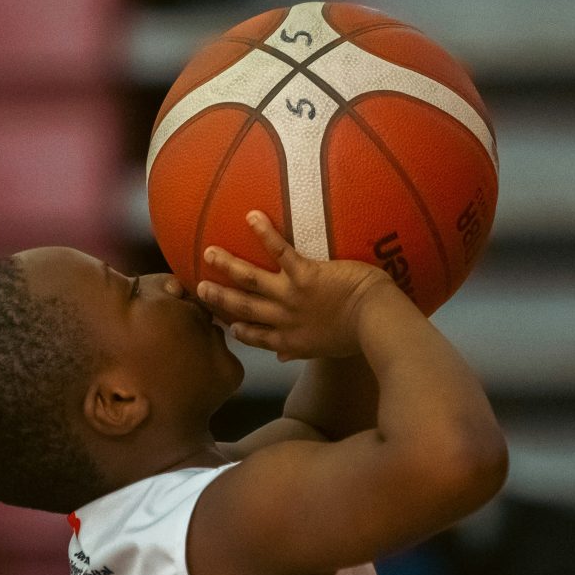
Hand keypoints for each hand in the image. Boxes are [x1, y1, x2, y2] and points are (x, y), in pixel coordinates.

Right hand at [196, 211, 399, 361]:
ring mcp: (292, 297)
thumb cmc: (360, 337)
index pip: (259, 337)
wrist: (376, 324)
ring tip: (209, 252)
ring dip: (229, 265)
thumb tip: (280, 358)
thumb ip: (300, 351)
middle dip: (220, 299)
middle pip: (245, 307)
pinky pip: (280, 252)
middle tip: (198, 289)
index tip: (226, 325)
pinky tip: (251, 216)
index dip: (241, 331)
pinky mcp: (305, 275)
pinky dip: (265, 234)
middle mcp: (286, 320)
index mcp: (293, 340)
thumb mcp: (325, 351)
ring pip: (252, 280)